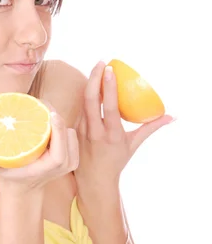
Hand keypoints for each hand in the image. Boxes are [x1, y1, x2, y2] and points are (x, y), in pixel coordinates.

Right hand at [0, 103, 78, 190]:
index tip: (51, 113)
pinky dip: (62, 126)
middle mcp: (63, 166)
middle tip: (41, 103)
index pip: (59, 152)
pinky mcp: (73, 156)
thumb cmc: (11, 174)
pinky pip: (71, 135)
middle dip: (56, 117)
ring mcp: (71, 162)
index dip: (58, 130)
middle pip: (66, 136)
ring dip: (59, 122)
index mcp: (49, 168)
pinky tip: (49, 118)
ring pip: (70, 133)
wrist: (25, 186)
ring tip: (43, 110)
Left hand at [74, 60, 175, 183]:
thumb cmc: (115, 161)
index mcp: (112, 134)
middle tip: (101, 62)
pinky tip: (90, 83)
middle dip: (95, 78)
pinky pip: (79, 108)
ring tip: (97, 68)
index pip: (109, 107)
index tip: (110, 69)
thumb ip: (150, 128)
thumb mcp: (133, 145)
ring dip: (89, 83)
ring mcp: (82, 131)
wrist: (93, 180)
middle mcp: (95, 132)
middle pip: (90, 99)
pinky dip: (85, 94)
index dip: (109, 87)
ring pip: (83, 102)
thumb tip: (170, 117)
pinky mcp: (74, 131)